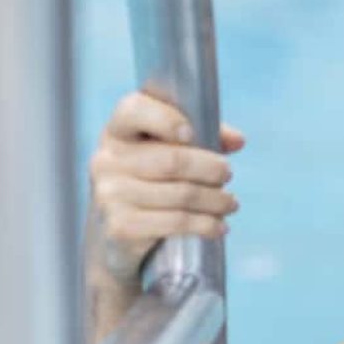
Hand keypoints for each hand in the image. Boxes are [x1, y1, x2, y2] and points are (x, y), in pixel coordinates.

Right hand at [88, 90, 245, 285]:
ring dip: (216, 200)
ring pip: (180, 195)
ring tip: (230, 203)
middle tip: (227, 174)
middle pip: (172, 160)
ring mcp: (109, 195)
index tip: (192, 134)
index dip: (166, 119)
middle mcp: (106, 160)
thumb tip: (237, 140)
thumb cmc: (152, 180)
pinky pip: (175, 222)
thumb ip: (203, 135)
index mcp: (117, 131)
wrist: (119, 232)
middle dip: (211, 168)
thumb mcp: (170, 151)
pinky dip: (205, 224)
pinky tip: (219, 226)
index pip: (134, 110)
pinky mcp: (120, 227)